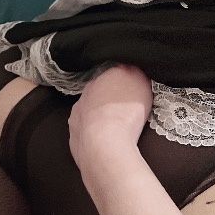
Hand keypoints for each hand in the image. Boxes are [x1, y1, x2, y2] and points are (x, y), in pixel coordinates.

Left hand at [68, 64, 152, 180]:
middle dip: (109, 99)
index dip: (123, 83)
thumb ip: (134, 72)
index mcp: (101, 77)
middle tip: (124, 110)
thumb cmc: (126, 113)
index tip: (132, 92)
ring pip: (88, 111)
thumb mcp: (141, 84)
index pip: (113, 74)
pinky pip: (84, 131)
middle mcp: (85, 93)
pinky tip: (104, 141)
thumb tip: (130, 68)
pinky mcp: (73, 136)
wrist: (104, 146)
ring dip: (98, 116)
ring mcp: (76, 115)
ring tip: (114, 128)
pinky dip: (92, 134)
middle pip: (99, 92)